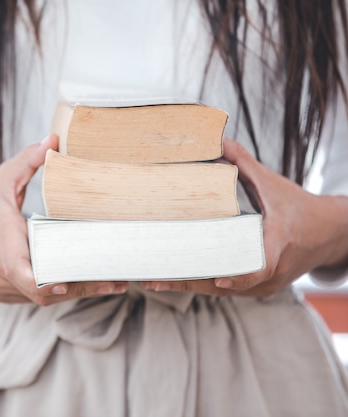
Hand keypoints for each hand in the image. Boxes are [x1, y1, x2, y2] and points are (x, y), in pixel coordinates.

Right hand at [0, 134, 127, 304]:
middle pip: (39, 290)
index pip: (15, 266)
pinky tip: (85, 285)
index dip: (39, 280)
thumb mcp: (3, 176)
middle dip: (79, 289)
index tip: (63, 283)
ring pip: (39, 299)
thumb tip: (55, 138)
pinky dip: (59, 294)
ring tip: (111, 284)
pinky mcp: (1, 294)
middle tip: (114, 282)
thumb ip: (29, 159)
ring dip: (74, 293)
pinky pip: (33, 299)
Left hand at [142, 138, 347, 296]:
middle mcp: (272, 273)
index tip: (219, 280)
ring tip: (153, 280)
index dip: (240, 277)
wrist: (327, 235)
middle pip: (226, 284)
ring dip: (188, 286)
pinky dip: (200, 283)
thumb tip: (215, 140)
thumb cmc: (298, 207)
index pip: (261, 268)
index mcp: (278, 245)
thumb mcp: (272, 183)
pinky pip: (225, 290)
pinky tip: (172, 279)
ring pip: (222, 291)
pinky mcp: (257, 290)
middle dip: (188, 282)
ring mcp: (264, 286)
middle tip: (155, 279)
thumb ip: (242, 163)